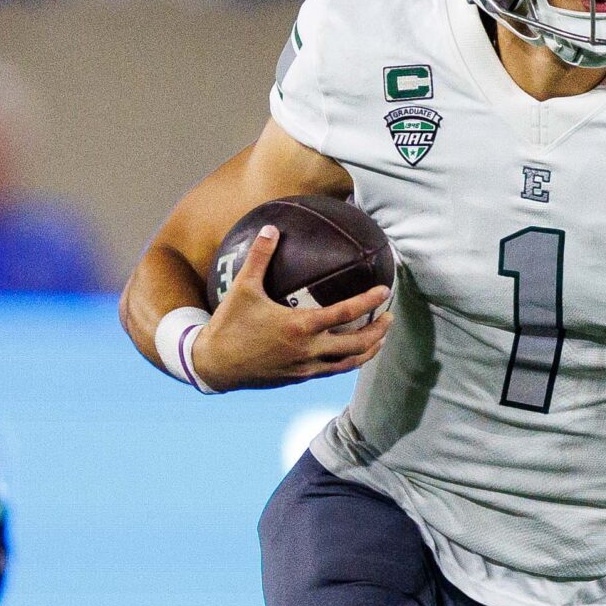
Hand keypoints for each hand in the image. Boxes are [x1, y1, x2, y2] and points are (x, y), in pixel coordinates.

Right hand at [189, 224, 390, 390]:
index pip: (346, 313)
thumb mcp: (243, 288)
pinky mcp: (299, 377)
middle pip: (357, 344)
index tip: (385, 291)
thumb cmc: (229, 325)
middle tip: (390, 316)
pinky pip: (332, 370)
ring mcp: (306, 367)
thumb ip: (260, 257)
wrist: (215, 365)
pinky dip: (347, 361)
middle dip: (379, 331)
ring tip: (379, 338)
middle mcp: (309, 350)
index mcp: (300, 327)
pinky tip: (349, 352)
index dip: (369, 301)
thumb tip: (270, 227)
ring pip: (348, 363)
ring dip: (368, 350)